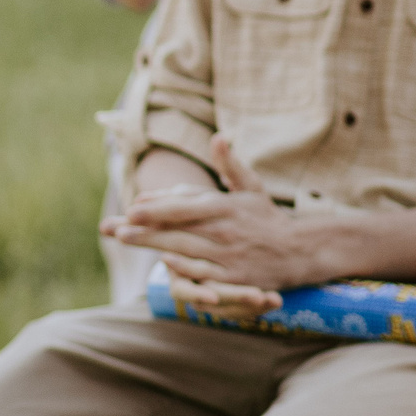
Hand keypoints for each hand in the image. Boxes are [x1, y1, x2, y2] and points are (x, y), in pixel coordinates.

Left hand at [105, 136, 301, 312]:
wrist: (301, 251)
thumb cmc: (267, 218)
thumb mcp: (251, 187)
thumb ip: (231, 164)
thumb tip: (219, 137)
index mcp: (225, 207)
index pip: (185, 205)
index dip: (157, 206)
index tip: (132, 206)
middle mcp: (225, 230)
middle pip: (177, 228)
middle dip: (144, 227)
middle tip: (114, 226)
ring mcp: (229, 255)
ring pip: (184, 249)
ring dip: (152, 245)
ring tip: (123, 238)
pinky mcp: (233, 278)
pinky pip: (204, 273)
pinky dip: (184, 268)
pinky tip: (164, 262)